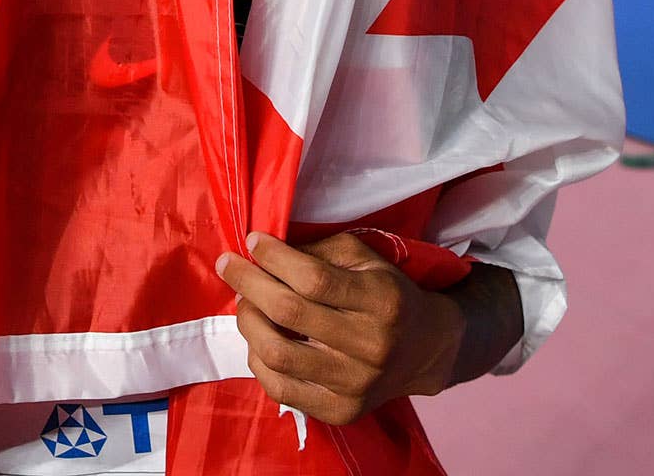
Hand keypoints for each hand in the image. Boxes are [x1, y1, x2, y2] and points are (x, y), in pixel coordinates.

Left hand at [216, 232, 463, 426]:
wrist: (425, 351)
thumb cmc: (384, 294)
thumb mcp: (364, 259)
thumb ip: (317, 250)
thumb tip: (261, 251)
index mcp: (382, 301)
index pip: (314, 279)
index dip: (274, 257)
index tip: (252, 241)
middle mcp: (371, 346)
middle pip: (289, 312)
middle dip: (247, 282)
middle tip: (228, 265)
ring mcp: (356, 384)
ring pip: (277, 353)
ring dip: (247, 321)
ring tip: (245, 303)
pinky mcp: (341, 411)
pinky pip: (280, 389)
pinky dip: (257, 360)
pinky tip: (259, 339)